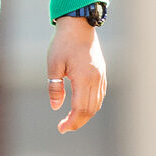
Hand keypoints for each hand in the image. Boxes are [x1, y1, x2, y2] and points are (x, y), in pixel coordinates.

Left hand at [48, 16, 106, 133]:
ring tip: (71, 120)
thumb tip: (56, 107)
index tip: (61, 128)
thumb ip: (55, 87)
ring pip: (97, 104)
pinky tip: (81, 108)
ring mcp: (101, 77)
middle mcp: (96, 79)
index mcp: (84, 78)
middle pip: (91, 109)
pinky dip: (92, 105)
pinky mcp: (102, 73)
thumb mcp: (53, 65)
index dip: (72, 121)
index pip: (80, 108)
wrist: (78, 26)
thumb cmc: (63, 44)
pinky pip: (100, 95)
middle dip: (78, 122)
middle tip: (64, 128)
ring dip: (85, 115)